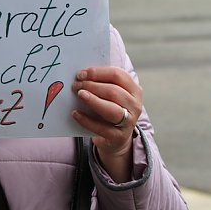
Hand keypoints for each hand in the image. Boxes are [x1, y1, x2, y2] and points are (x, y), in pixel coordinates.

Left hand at [71, 66, 142, 182]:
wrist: (118, 137)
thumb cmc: (112, 109)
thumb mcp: (113, 95)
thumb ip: (102, 84)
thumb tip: (82, 76)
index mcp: (134, 90)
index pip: (118, 75)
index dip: (98, 73)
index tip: (81, 74)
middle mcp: (134, 105)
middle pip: (113, 91)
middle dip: (92, 86)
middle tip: (76, 85)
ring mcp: (128, 122)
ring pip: (111, 109)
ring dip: (92, 100)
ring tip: (79, 95)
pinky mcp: (118, 136)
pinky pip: (101, 127)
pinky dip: (86, 120)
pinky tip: (75, 113)